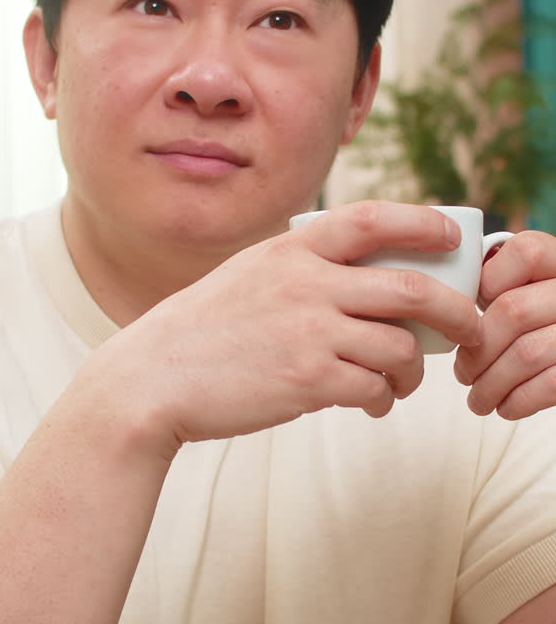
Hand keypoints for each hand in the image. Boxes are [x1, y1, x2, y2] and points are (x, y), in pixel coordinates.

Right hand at [101, 201, 482, 450]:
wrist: (152, 380)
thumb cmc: (200, 332)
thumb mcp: (248, 276)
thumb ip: (301, 271)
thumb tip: (365, 287)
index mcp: (291, 250)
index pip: (373, 220)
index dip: (423, 224)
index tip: (451, 236)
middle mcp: (307, 284)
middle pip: (414, 290)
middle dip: (458, 312)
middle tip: (471, 329)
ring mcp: (309, 332)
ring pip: (400, 348)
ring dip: (413, 371)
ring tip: (401, 383)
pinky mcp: (308, 381)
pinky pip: (374, 389)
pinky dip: (383, 400)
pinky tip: (372, 404)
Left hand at [454, 230, 555, 418]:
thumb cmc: (539, 320)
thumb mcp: (528, 287)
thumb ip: (499, 280)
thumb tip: (444, 298)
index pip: (524, 254)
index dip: (487, 285)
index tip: (469, 313)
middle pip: (514, 311)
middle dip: (477, 351)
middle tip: (462, 373)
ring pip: (527, 354)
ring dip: (492, 384)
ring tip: (478, 398)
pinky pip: (549, 385)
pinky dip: (519, 401)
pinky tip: (506, 406)